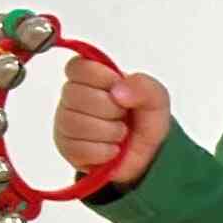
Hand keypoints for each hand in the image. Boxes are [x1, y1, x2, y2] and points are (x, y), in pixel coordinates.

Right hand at [54, 58, 170, 189]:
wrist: (147, 156)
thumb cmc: (145, 122)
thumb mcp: (157, 100)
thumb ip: (144, 87)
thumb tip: (118, 91)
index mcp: (91, 77)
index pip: (78, 66)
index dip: (102, 78)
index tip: (118, 90)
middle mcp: (72, 97)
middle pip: (77, 95)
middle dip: (111, 109)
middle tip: (122, 115)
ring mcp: (65, 122)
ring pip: (76, 123)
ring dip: (110, 132)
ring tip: (120, 133)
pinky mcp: (66, 147)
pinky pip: (80, 148)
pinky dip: (105, 151)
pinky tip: (113, 148)